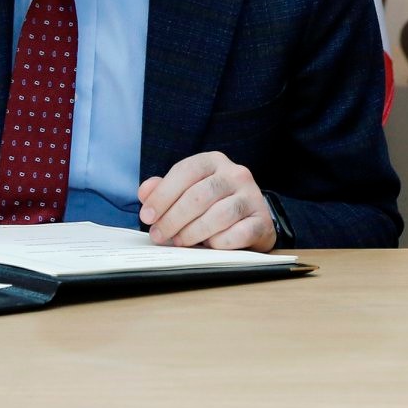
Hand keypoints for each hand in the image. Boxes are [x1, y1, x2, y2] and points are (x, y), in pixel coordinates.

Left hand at [137, 151, 275, 250]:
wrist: (250, 219)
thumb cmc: (212, 204)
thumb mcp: (187, 191)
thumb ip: (164, 190)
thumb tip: (145, 192)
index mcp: (214, 161)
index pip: (186, 171)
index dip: (163, 194)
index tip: (147, 216)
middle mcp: (236, 174)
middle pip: (199, 195)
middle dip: (173, 218)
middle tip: (159, 235)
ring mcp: (252, 197)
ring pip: (218, 215)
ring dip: (193, 233)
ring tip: (180, 242)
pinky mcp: (262, 221)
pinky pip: (237, 234)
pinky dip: (218, 243)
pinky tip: (209, 245)